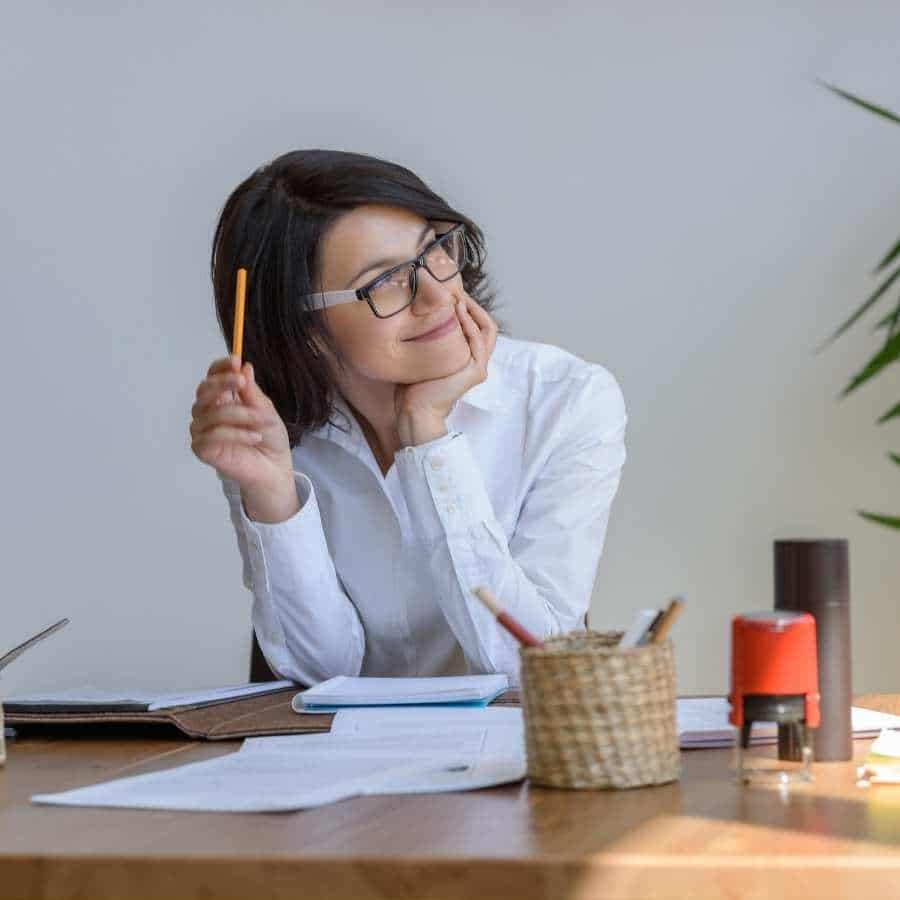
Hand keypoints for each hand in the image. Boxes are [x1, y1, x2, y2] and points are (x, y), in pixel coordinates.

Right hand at [189, 354, 293, 494]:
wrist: (274, 467)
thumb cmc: (269, 438)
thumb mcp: (265, 410)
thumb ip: (251, 392)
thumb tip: (244, 367)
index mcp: (222, 398)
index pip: (212, 377)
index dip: (220, 367)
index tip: (235, 360)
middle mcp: (207, 411)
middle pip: (203, 390)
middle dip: (223, 383)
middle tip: (242, 382)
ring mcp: (202, 430)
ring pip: (212, 413)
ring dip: (241, 415)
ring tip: (263, 422)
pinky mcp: (201, 449)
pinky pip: (213, 435)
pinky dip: (236, 434)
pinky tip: (254, 437)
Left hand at [395, 296, 497, 446]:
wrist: (414, 411)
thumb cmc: (412, 386)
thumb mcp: (422, 353)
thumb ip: (429, 336)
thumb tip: (419, 312)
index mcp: (467, 358)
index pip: (478, 326)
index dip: (469, 308)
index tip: (451, 294)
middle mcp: (477, 362)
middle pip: (487, 326)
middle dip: (474, 306)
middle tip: (457, 291)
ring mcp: (478, 367)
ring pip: (487, 330)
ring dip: (473, 310)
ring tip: (457, 297)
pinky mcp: (475, 372)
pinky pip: (478, 341)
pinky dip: (470, 324)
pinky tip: (457, 312)